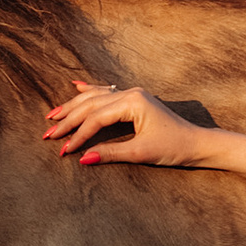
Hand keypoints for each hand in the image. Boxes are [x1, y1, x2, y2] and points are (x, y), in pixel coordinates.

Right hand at [41, 76, 207, 168]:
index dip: (78, 135)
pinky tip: (77, 86)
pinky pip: (106, 93)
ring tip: (53, 116)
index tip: (64, 150)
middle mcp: (130, 93)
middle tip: (48, 134)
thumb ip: (110, 153)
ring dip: (73, 107)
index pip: (96, 118)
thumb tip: (82, 158)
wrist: (197, 144)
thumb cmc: (174, 147)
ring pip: (95, 98)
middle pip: (91, 104)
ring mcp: (132, 94)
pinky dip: (90, 92)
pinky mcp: (135, 100)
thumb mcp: (141, 153)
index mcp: (132, 102)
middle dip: (68, 120)